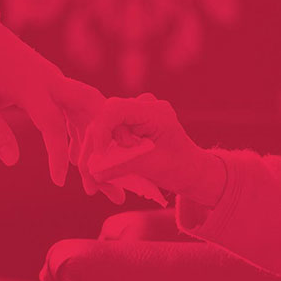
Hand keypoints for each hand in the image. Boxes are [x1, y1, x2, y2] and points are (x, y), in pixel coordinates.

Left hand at [0, 20, 123, 198]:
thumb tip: (12, 161)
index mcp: (30, 85)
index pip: (52, 124)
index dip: (58, 154)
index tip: (59, 181)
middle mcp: (50, 79)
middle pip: (90, 107)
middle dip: (99, 140)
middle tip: (97, 173)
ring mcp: (56, 79)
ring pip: (89, 109)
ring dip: (94, 139)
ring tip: (90, 175)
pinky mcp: (54, 82)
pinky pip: (76, 108)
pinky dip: (82, 132)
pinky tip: (77, 158)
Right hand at [80, 94, 227, 206]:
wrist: (191, 171)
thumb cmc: (178, 168)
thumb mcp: (149, 167)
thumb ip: (121, 165)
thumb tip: (93, 172)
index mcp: (154, 111)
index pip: (115, 109)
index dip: (101, 130)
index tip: (98, 155)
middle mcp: (145, 105)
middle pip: (106, 117)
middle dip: (96, 143)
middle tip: (89, 170)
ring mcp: (138, 112)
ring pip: (105, 125)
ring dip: (97, 149)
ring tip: (95, 175)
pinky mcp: (132, 121)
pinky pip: (110, 131)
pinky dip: (104, 149)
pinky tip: (101, 168)